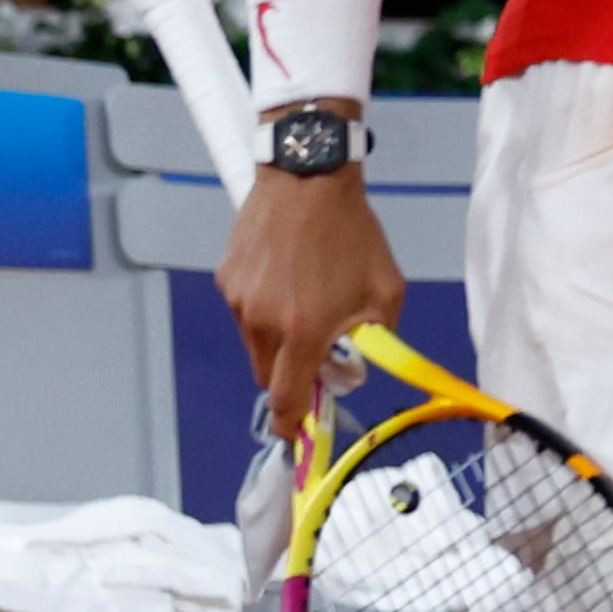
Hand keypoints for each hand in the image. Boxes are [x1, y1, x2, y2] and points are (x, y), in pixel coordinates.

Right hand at [218, 163, 404, 437]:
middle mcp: (262, 322)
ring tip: (306, 299)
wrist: (309, 177)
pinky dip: (264, 306)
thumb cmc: (354, 234)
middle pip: (267, 374)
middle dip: (290, 375)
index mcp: (303, 331)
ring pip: (255, 342)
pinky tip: (287, 275)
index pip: (287, 398)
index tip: (295, 434)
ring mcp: (238, 300)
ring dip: (277, 339)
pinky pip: (245, 309)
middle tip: (315, 354)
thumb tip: (356, 366)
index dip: (291, 422)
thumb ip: (374, 337)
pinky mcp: (226, 278)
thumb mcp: (385, 291)